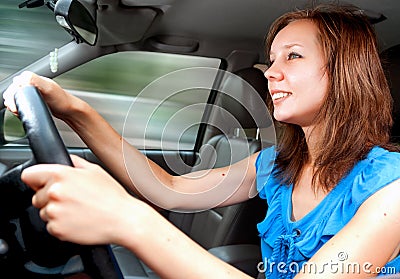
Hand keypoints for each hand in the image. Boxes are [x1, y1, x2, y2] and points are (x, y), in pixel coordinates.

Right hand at [3, 71, 74, 118]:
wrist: (68, 110)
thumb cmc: (62, 100)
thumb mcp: (48, 88)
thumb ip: (34, 81)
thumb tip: (22, 78)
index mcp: (30, 77)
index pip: (13, 85)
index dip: (13, 95)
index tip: (18, 104)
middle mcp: (28, 82)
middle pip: (11, 92)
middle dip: (13, 101)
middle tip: (21, 109)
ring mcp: (29, 90)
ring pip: (13, 98)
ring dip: (15, 105)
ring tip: (24, 111)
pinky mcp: (30, 98)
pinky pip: (18, 103)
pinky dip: (19, 108)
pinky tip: (25, 111)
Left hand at [21, 155, 136, 244]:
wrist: (122, 219)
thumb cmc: (112, 196)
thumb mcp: (95, 170)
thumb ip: (74, 162)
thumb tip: (65, 160)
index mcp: (61, 175)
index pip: (29, 175)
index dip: (37, 180)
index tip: (43, 184)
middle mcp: (54, 192)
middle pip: (36, 196)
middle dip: (49, 198)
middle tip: (71, 199)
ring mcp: (54, 212)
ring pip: (44, 212)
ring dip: (56, 212)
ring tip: (77, 210)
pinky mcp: (57, 229)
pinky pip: (51, 226)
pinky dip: (62, 225)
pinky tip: (78, 220)